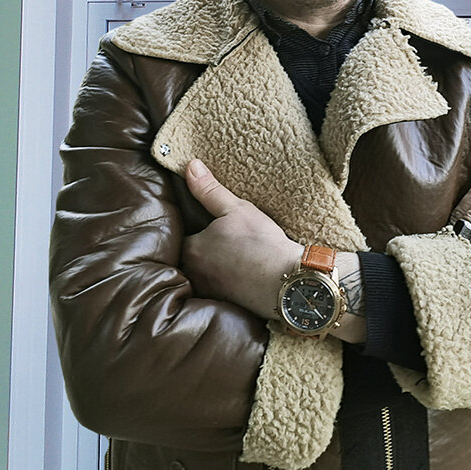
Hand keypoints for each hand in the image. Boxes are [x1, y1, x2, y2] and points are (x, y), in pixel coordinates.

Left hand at [180, 159, 302, 318]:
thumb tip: (190, 166)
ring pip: (203, 275)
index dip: (192, 230)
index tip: (205, 225)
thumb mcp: (235, 209)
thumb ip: (209, 189)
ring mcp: (210, 292)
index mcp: (192, 250)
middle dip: (200, 251)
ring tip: (231, 257)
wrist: (290, 282)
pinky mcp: (227, 304)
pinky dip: (227, 282)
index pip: (180, 237)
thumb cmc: (261, 243)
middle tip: (219, 242)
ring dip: (212, 268)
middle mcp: (195, 274)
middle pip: (189, 258)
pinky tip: (241, 275)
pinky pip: (219, 290)